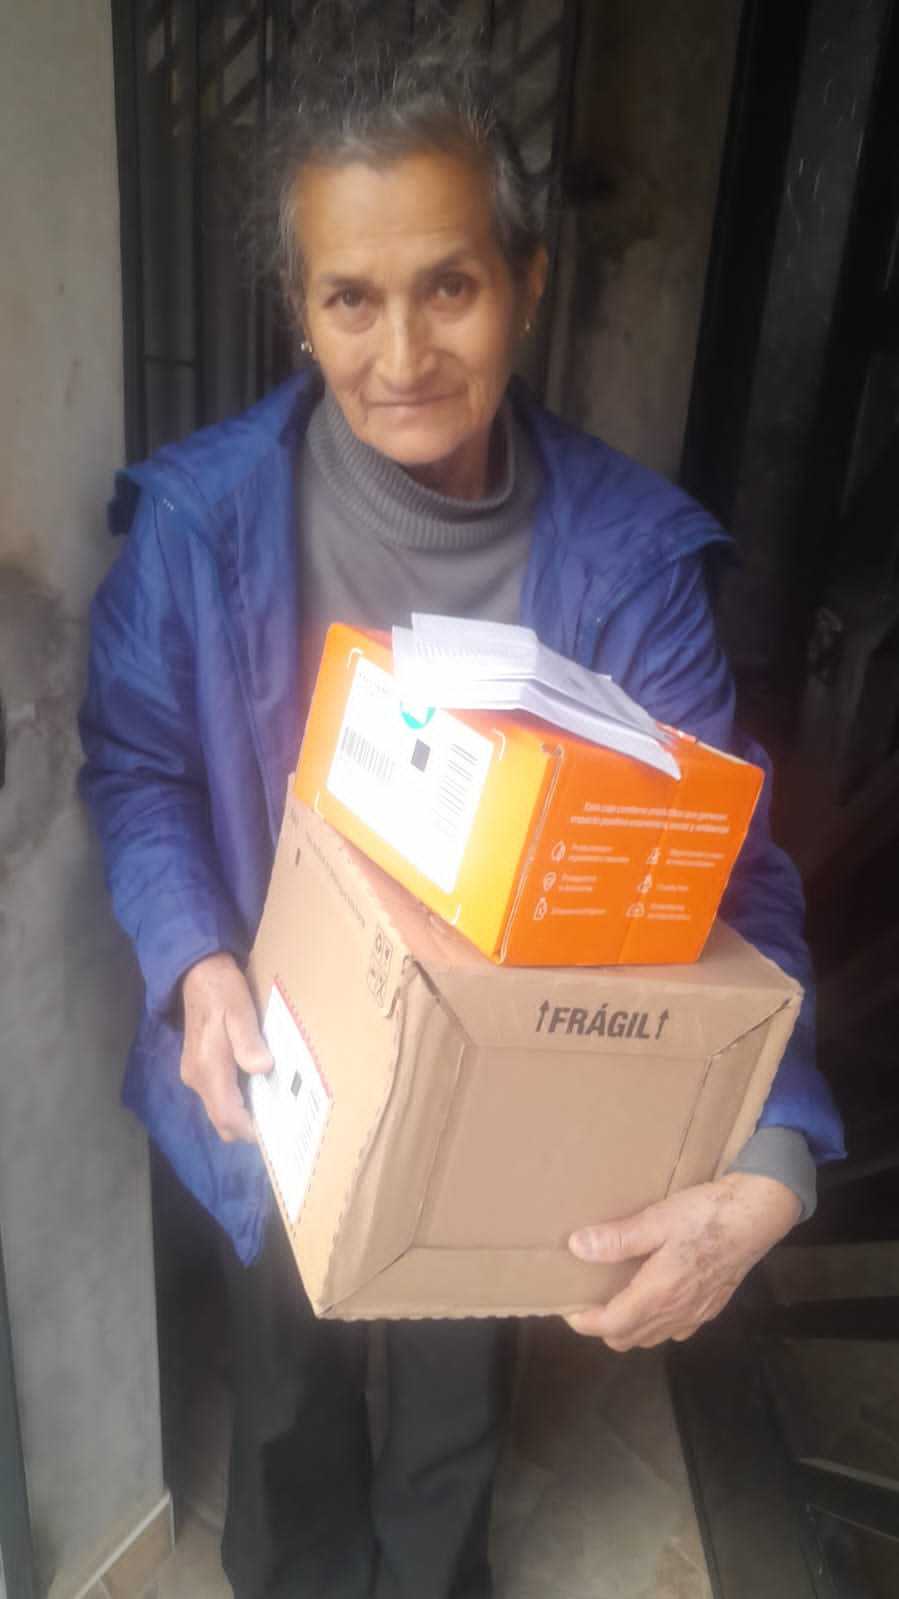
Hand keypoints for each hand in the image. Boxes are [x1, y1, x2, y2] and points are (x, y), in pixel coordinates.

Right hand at [180, 952, 272, 1143]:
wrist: (198, 974)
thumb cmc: (222, 991)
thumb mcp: (240, 1011)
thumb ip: (249, 1041)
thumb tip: (262, 1068)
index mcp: (208, 1068)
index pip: (227, 1115)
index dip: (250, 1131)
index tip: (275, 1134)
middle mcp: (197, 1079)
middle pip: (221, 1121)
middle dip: (247, 1129)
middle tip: (280, 1124)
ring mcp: (194, 1075)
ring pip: (219, 1110)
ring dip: (242, 1116)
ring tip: (274, 1109)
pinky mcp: (197, 1069)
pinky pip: (218, 1097)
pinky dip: (236, 1102)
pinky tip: (258, 1090)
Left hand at [566, 1173, 800, 1347]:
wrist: (756, 1215)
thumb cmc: (705, 1215)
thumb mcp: (657, 1220)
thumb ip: (617, 1239)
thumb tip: (576, 1247)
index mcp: (658, 1294)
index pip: (612, 1325)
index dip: (586, 1322)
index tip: (568, 1310)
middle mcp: (677, 1313)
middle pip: (628, 1339)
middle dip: (604, 1327)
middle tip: (589, 1301)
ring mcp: (697, 1315)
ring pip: (652, 1338)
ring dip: (629, 1328)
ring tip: (616, 1300)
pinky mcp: (712, 1308)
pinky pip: (676, 1330)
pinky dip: (656, 1324)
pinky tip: (654, 1300)